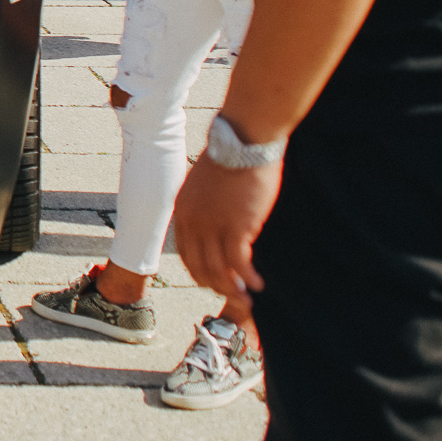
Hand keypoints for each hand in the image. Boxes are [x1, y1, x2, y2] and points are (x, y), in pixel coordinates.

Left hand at [172, 153, 280, 313]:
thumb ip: (204, 207)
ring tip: (247, 298)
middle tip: (231, 296)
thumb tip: (216, 225)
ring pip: (218, 271)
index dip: (199, 270)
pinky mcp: (236, 227)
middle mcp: (192, 221)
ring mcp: (213, 226)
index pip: (185, 251)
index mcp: (182, 209)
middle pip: (199, 266)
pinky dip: (248, 279)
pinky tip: (258, 285)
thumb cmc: (230, 159)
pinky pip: (239, 264)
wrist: (242, 142)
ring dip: (233, 289)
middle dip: (215, 285)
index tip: (213, 281)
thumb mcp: (204, 185)